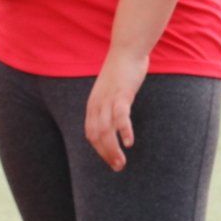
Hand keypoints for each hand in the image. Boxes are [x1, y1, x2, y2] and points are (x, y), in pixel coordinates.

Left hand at [85, 49, 147, 171]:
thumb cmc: (121, 74)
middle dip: (105, 154)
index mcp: (93, 105)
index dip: (99, 150)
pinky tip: (129, 142)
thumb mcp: (111, 92)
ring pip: (105, 129)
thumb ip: (110, 106)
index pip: (91, 133)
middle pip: (96, 134)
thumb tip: (116, 122)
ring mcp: (108, 99)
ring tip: (121, 163)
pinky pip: (120, 114)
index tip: (110, 162)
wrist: (126, 51)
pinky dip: (123, 130)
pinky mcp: (121, 93)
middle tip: (118, 168)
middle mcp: (97, 103)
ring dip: (113, 148)